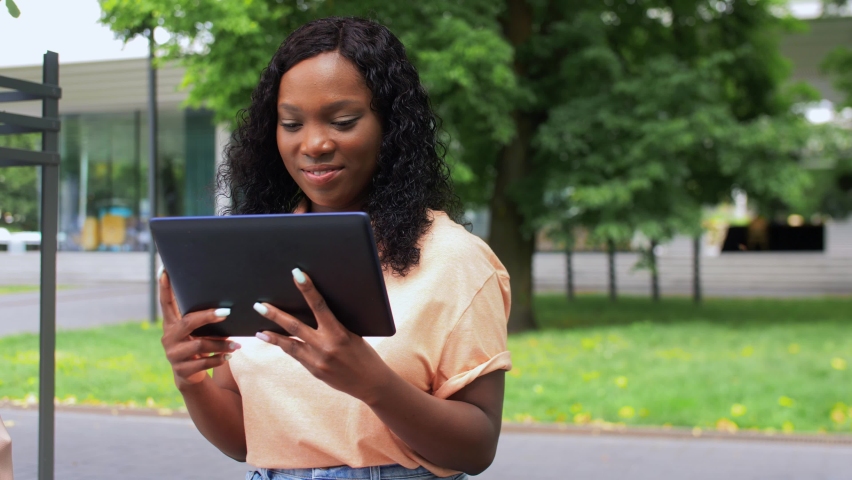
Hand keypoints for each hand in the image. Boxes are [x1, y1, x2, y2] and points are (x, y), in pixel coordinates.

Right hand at [159, 269, 240, 387]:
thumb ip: (201, 321)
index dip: (164, 288)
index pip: (166, 303)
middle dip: (208, 317)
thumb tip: (227, 306)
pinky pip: (203, 362)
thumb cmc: (197, 345)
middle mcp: (169, 337)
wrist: (190, 376)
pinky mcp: (181, 370)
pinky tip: (229, 357)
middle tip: (227, 313)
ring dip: (221, 344)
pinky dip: (218, 359)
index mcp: (171, 324)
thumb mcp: (197, 333)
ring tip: (237, 344)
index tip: (164, 270)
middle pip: (188, 323)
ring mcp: (173, 355)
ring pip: (200, 345)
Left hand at [253, 268, 392, 403]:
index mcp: (339, 333)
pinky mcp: (314, 371)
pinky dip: (284, 347)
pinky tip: (274, 341)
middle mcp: (325, 346)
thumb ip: (334, 325)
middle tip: (259, 305)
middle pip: (294, 326)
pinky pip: (295, 355)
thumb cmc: (365, 354)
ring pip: (288, 344)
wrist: (371, 383)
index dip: (308, 289)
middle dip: (275, 315)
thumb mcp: (353, 334)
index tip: (297, 274)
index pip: (320, 306)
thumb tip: (316, 310)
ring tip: (259, 330)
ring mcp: (317, 361)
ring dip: (272, 336)